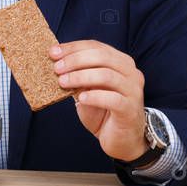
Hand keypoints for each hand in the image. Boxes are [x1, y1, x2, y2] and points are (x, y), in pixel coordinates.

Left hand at [50, 40, 147, 162]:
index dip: (73, 48)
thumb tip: (56, 62)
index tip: (53, 52)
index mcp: (121, 62)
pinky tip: (81, 98)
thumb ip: (79, 75)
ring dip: (81, 77)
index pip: (96, 46)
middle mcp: (131, 72)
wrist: (122, 139)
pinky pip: (112, 99)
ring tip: (63, 82)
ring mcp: (133, 90)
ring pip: (106, 75)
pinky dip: (94, 96)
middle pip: (102, 57)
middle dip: (75, 60)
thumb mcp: (88, 89)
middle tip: (57, 68)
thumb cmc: (103, 111)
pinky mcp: (130, 109)